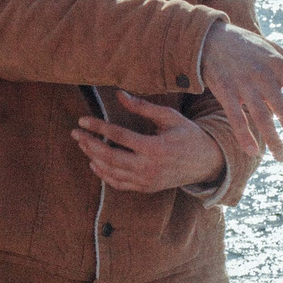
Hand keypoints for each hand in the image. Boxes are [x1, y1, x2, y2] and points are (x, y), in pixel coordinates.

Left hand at [74, 94, 226, 193]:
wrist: (208, 163)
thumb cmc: (188, 135)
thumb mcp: (170, 117)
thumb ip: (143, 107)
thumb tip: (120, 93)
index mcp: (156, 148)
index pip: (119, 137)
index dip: (97, 127)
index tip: (82, 120)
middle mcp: (150, 167)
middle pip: (110, 157)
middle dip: (89, 144)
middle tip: (75, 133)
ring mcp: (147, 181)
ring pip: (111, 172)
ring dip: (93, 157)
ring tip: (82, 144)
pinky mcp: (147, 188)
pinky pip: (119, 184)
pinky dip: (104, 175)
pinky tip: (94, 163)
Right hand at [200, 24, 282, 160]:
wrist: (209, 36)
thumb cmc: (246, 45)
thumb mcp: (274, 50)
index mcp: (280, 65)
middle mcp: (264, 75)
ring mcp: (243, 83)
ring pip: (262, 118)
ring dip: (274, 141)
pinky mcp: (224, 90)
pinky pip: (236, 117)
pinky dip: (244, 135)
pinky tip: (252, 151)